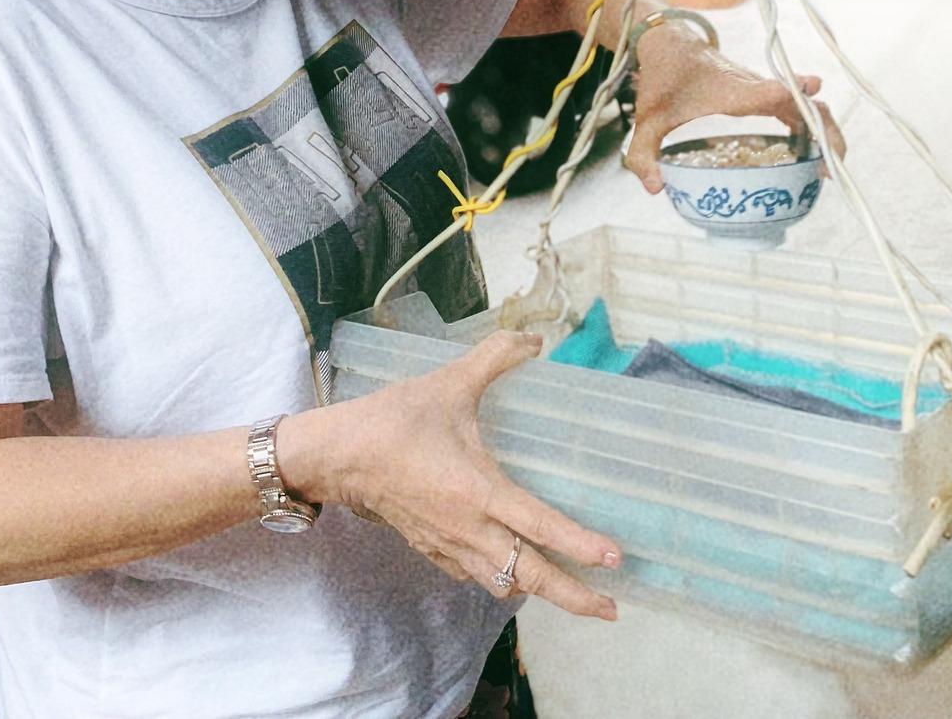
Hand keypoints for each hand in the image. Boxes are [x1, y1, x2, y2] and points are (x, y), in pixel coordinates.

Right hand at [278, 333, 619, 619]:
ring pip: (503, 583)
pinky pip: (475, 576)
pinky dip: (501, 579)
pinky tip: (513, 569)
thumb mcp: (449, 383)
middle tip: (610, 610)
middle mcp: (469, 528)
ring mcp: (449, 544)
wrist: (337, 456)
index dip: (579, 545)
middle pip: (530, 577)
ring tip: (573, 592)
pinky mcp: (431, 548)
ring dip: (539, 591)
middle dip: (574, 597)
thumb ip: (495, 357)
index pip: (540, 526)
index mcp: (479, 490)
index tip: (614, 560)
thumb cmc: (393, 421)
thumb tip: (534, 339)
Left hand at [624, 29, 843, 193]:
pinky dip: (812, 128)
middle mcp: (755, 87)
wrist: (672, 45)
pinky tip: (813, 155)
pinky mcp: (765, 93)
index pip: (768, 90)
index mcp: (731, 90)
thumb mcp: (648, 119)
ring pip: (808, 105)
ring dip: (825, 131)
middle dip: (825, 131)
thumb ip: (644, 155)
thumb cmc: (664, 79)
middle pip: (804, 102)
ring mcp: (763, 89)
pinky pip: (798, 109)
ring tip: (830, 169)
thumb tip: (655, 189)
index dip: (792, 94)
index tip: (814, 98)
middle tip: (832, 168)